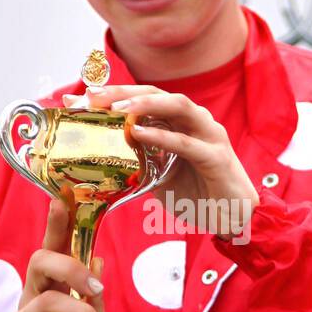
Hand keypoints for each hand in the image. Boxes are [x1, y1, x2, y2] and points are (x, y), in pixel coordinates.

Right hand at [5, 198, 112, 311]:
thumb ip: (93, 297)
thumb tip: (98, 259)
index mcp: (51, 290)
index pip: (52, 249)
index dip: (57, 223)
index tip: (64, 195)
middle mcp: (30, 301)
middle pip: (39, 262)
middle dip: (70, 267)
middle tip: (98, 287)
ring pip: (47, 300)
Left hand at [66, 83, 259, 238]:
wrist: (232, 219)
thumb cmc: (197, 194)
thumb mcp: (158, 175)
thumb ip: (137, 160)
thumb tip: (101, 155)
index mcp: (180, 121)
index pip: (144, 98)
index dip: (112, 95)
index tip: (79, 99)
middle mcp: (195, 120)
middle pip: (157, 93)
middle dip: (123, 92)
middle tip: (93, 96)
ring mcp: (209, 134)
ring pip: (177, 106)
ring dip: (144, 104)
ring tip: (116, 108)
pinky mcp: (217, 156)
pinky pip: (186, 142)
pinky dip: (162, 136)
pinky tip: (139, 133)